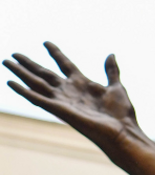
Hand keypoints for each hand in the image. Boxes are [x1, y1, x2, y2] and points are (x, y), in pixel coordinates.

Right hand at [4, 42, 138, 149]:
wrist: (123, 131)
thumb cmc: (122, 114)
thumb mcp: (117, 87)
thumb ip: (111, 71)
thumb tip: (111, 54)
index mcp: (83, 84)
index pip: (65, 64)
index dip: (56, 53)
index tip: (46, 42)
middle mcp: (70, 91)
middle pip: (45, 73)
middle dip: (29, 64)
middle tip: (14, 54)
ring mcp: (64, 100)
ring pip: (37, 83)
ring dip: (21, 73)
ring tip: (6, 62)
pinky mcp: (60, 110)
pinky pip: (37, 99)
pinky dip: (23, 91)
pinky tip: (10, 82)